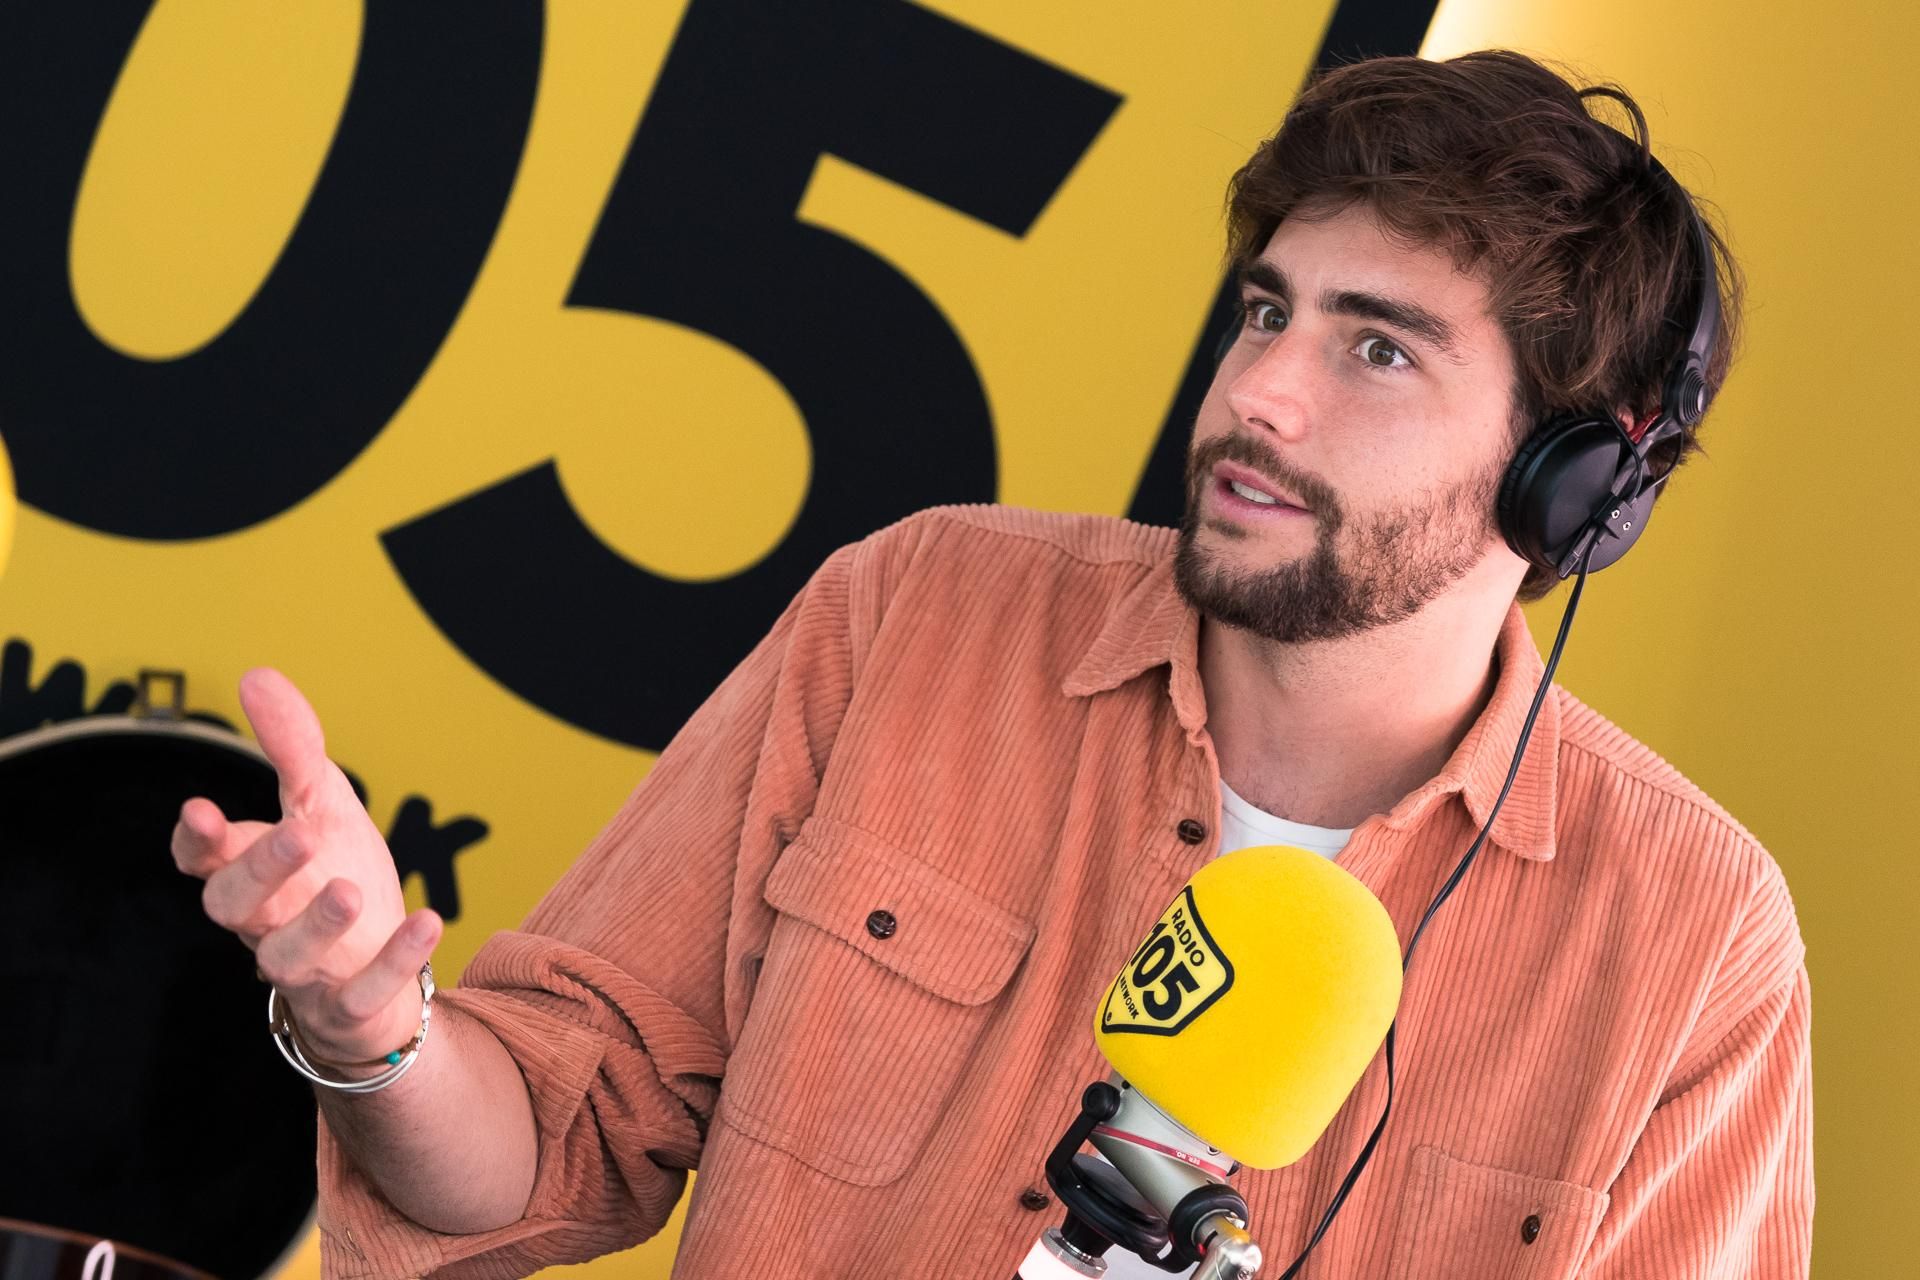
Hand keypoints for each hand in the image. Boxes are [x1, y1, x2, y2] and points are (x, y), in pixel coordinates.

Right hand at [173, 667, 441, 1065]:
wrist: (375, 972)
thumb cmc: (334, 875)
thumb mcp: (322, 803)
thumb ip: (291, 746)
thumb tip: (255, 676)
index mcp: (250, 875)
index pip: (202, 862)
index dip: (196, 840)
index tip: (201, 810)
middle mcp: (265, 925)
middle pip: (235, 906)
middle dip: (260, 870)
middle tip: (299, 835)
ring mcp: (306, 971)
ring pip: (287, 958)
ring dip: (318, 924)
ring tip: (350, 890)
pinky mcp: (351, 1005)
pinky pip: (364, 992)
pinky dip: (397, 960)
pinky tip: (429, 920)